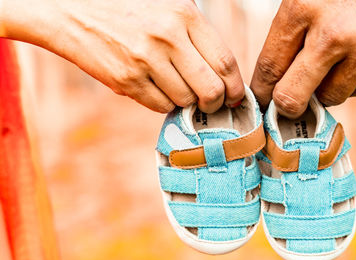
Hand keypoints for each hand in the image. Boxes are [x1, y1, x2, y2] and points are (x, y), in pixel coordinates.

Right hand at [0, 0, 243, 112]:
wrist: (72, 9)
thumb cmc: (129, 7)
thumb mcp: (170, 5)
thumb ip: (198, 34)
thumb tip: (226, 74)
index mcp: (185, 15)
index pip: (226, 62)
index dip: (235, 87)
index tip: (236, 96)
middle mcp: (168, 37)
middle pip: (211, 90)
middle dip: (216, 104)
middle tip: (212, 104)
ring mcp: (145, 60)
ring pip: (185, 101)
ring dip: (186, 102)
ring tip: (176, 87)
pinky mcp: (126, 80)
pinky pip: (160, 106)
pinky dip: (164, 103)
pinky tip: (156, 87)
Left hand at [251, 0, 355, 117]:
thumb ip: (292, 32)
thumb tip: (272, 80)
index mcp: (304, 8)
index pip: (269, 66)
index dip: (261, 91)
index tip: (261, 100)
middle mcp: (333, 34)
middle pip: (291, 97)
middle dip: (286, 106)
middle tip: (288, 105)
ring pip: (328, 97)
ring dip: (326, 87)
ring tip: (339, 59)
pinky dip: (355, 80)